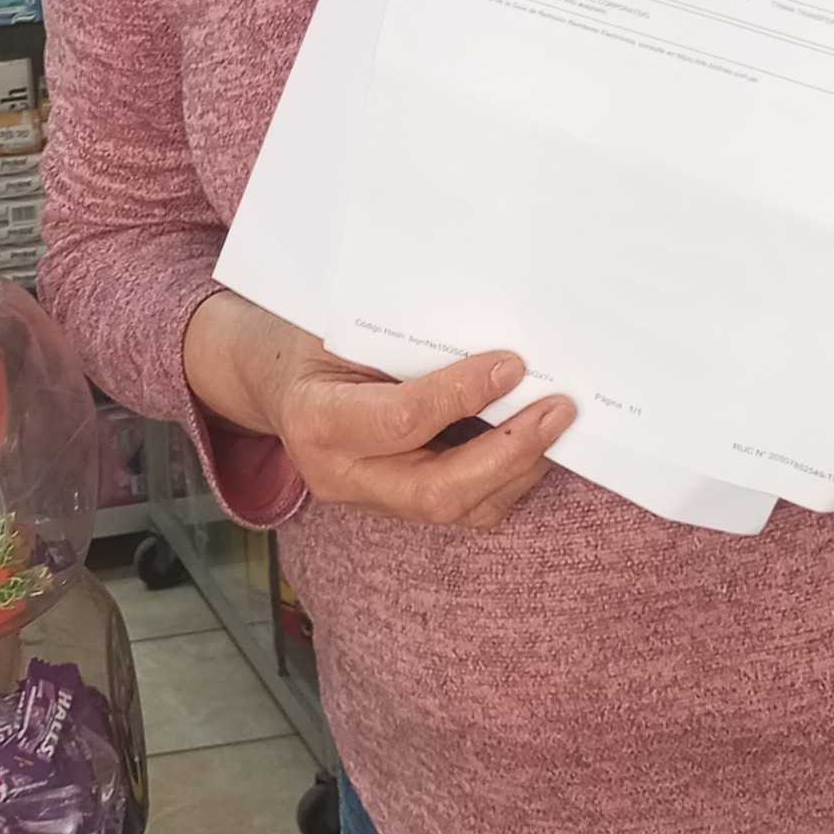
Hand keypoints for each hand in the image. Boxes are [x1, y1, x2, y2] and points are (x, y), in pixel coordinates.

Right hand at [186, 291, 572, 530]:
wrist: (275, 379)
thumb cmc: (313, 338)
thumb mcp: (341, 323)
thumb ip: (404, 339)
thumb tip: (494, 340)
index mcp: (316, 418)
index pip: (403, 419)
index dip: (463, 393)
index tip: (513, 363)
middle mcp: (340, 473)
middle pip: (439, 491)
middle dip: (509, 453)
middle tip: (558, 411)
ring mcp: (369, 499)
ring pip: (460, 509)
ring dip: (519, 469)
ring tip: (556, 424)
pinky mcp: (396, 507)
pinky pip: (464, 507)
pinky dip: (506, 477)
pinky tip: (532, 442)